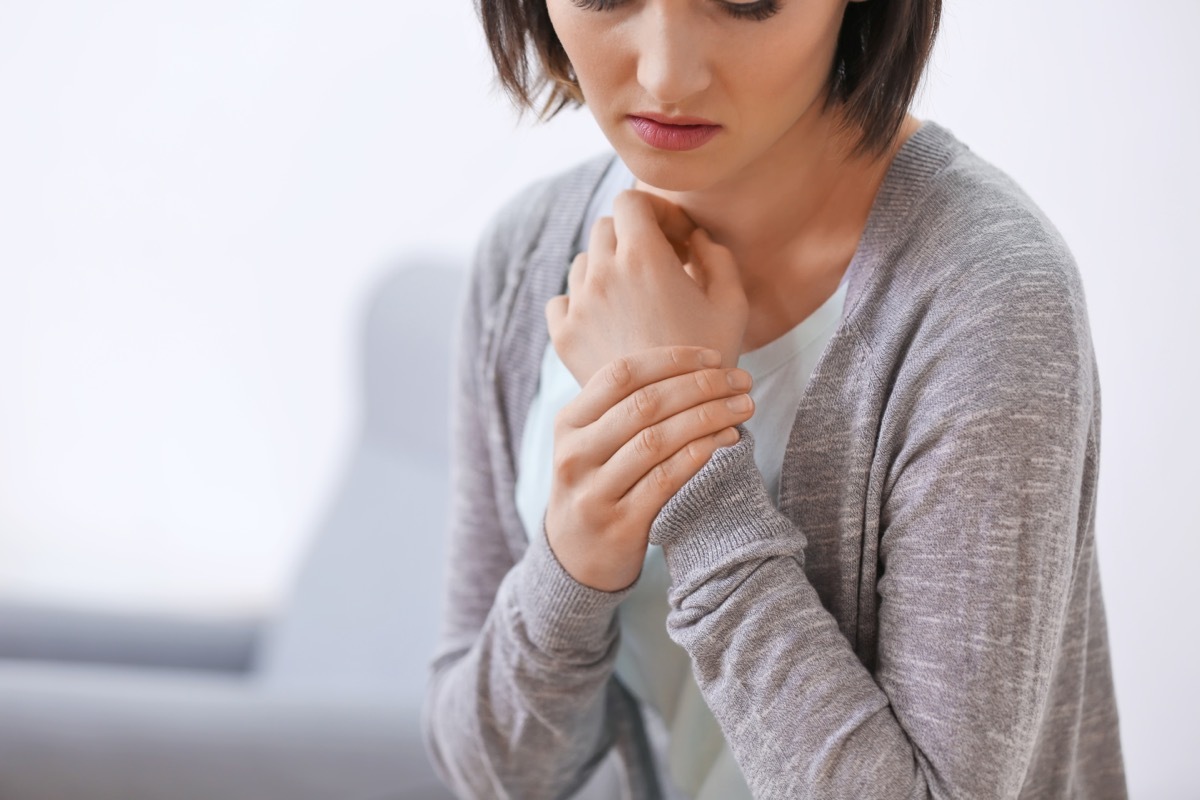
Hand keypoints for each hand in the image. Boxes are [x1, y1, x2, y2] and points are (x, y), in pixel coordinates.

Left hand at [545, 190, 748, 386]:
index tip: (674, 237)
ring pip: (583, 263)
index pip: (630, 200)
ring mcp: (579, 305)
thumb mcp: (731, 303)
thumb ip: (716, 256)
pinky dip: (579, 301)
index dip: (654, 210)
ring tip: (634, 297)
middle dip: (633, 237)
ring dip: (607, 269)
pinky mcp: (564, 336)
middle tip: (659, 264)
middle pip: (605, 228)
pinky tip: (605, 318)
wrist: (674, 417)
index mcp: (643, 256)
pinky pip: (561, 300)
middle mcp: (602, 274)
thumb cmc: (710, 360)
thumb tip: (695, 237)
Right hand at [545, 345, 754, 591]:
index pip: (621, 374)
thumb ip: (622, 406)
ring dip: (708, 417)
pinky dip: (700, 454)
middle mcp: (575, 454)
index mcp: (568, 422)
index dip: (671, 359)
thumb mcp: (591, 441)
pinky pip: (666, 479)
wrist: (576, 557)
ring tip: (743, 407)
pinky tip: (727, 440)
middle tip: (741, 381)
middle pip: (644, 404)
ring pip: (658, 440)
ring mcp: (594, 491)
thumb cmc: (598, 484)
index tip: (714, 356)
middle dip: (701, 386)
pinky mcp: (620, 524)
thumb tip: (693, 364)